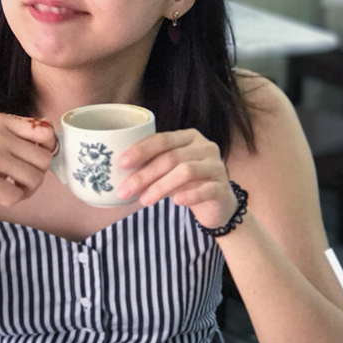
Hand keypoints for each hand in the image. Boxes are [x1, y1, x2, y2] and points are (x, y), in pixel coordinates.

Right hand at [0, 113, 56, 212]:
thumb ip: (14, 131)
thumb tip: (51, 138)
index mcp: (0, 121)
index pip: (45, 131)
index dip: (48, 148)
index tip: (36, 159)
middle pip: (44, 159)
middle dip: (37, 174)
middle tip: (22, 179)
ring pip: (35, 179)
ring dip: (27, 189)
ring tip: (12, 188)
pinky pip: (16, 196)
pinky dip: (12, 200)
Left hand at [117, 129, 237, 229]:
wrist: (218, 205)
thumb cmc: (188, 184)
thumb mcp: (169, 171)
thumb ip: (152, 166)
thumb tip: (119, 172)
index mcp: (189, 137)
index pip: (162, 139)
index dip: (141, 150)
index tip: (121, 163)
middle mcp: (205, 147)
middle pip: (171, 157)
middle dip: (144, 174)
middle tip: (125, 190)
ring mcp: (216, 167)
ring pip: (186, 171)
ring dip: (161, 186)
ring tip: (144, 200)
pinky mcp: (223, 188)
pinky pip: (206, 190)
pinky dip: (189, 196)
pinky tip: (175, 202)